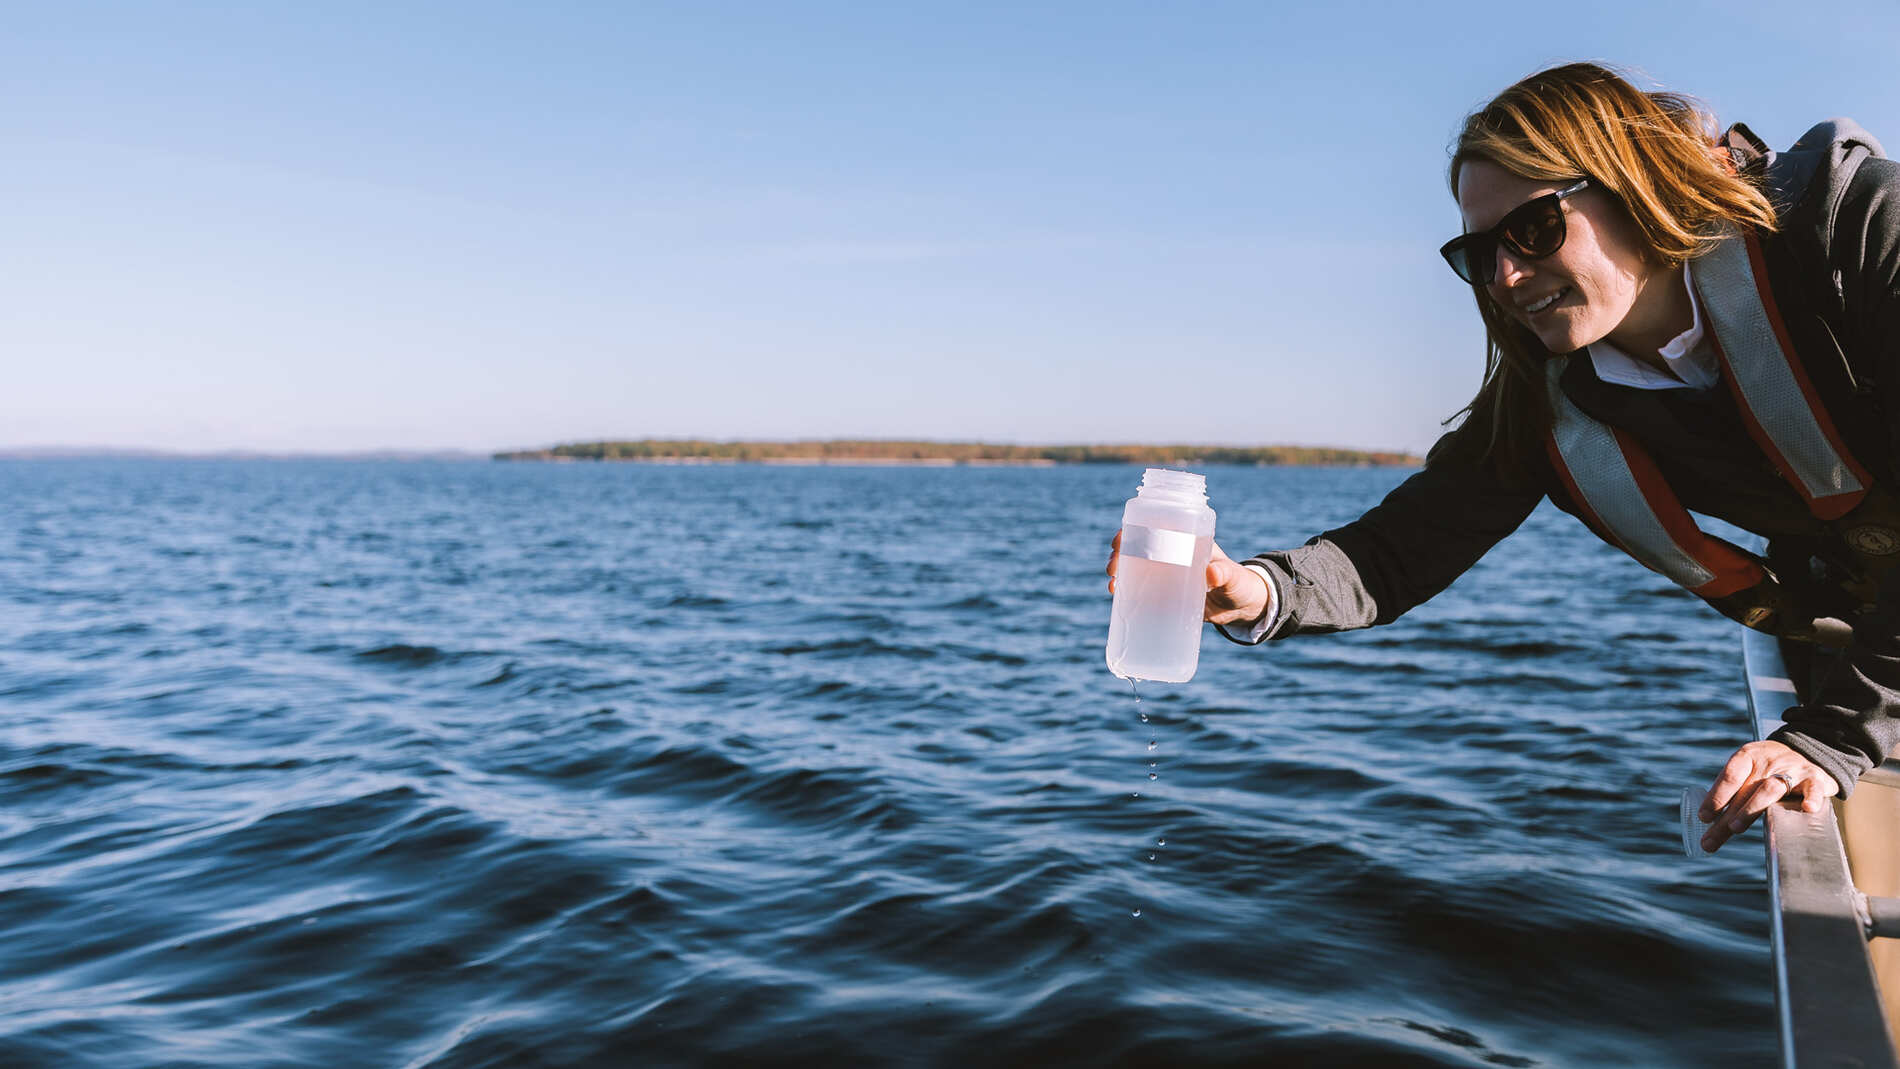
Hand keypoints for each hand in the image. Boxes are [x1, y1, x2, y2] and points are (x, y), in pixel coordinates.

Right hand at [1106, 534, 1271, 626]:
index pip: (1154, 526)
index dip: (1133, 529)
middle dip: (1120, 554)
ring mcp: (1167, 574)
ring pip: (1136, 567)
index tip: (1119, 540)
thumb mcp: (1233, 578)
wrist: (1242, 606)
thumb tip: (1213, 573)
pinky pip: (1142, 589)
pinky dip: (1127, 591)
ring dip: (1120, 572)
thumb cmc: (1240, 584)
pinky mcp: (1166, 594)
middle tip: (1113, 568)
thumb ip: (1226, 575)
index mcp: (1186, 540)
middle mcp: (1172, 554)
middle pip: (1138, 547)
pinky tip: (1117, 597)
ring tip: (1113, 585)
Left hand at [1697, 740, 1839, 852]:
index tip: (1703, 817)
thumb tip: (1708, 821)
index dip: (1715, 796)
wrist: (1806, 751)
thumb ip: (1732, 792)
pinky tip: (1807, 809)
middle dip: (1727, 815)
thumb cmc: (1768, 769)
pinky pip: (1814, 788)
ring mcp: (1792, 769)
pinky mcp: (1815, 779)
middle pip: (1746, 790)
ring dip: (1751, 808)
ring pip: (1770, 789)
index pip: (1729, 776)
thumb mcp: (1748, 771)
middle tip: (1710, 837)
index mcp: (1747, 756)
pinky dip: (1812, 798)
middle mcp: (1768, 762)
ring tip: (1735, 827)